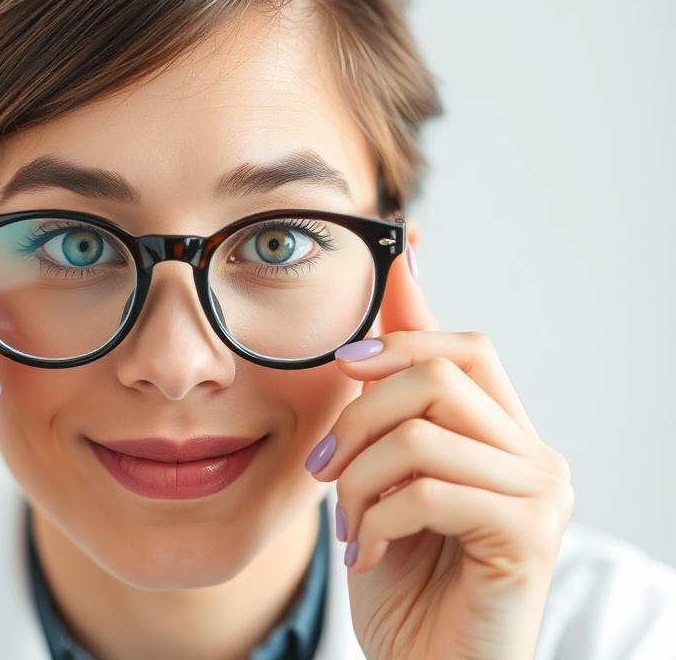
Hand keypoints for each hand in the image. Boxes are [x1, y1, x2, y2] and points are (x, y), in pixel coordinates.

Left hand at [307, 243, 573, 659]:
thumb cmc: (404, 580)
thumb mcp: (384, 477)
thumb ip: (394, 399)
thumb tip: (399, 282)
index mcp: (502, 437)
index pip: (467, 347)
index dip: (405, 329)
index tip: (346, 355)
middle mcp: (534, 456)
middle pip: (439, 374)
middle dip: (357, 416)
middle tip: (322, 469)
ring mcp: (540, 494)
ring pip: (422, 433)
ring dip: (359, 479)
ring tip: (348, 525)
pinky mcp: (529, 534)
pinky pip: (428, 491)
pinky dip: (376, 521)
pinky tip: (366, 555)